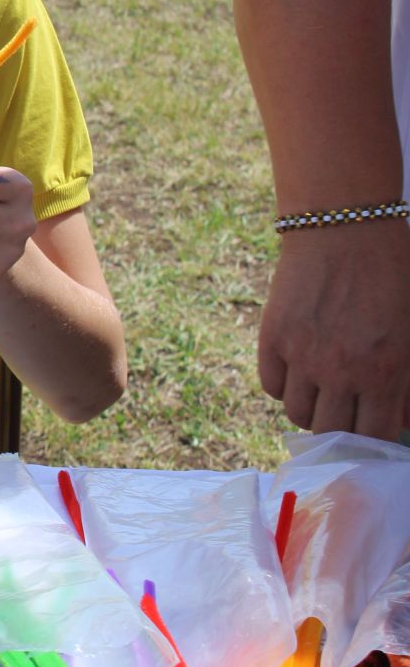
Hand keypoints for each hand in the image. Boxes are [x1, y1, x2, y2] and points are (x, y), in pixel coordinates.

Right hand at [261, 224, 409, 437]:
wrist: (346, 229)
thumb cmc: (394, 274)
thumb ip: (408, 380)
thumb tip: (399, 417)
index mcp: (386, 373)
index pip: (371, 435)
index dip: (370, 437)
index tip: (368, 426)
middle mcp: (341, 372)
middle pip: (329, 430)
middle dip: (338, 425)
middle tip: (343, 409)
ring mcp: (302, 356)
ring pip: (297, 413)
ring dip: (309, 407)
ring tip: (318, 390)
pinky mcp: (273, 337)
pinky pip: (271, 384)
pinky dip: (283, 384)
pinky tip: (296, 369)